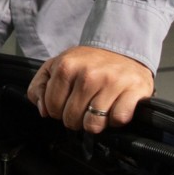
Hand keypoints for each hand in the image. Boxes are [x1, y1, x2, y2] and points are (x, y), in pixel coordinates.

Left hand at [25, 46, 153, 133]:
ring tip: (98, 108)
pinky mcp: (134, 90)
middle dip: (75, 118)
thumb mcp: (56, 66)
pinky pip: (118, 120)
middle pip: (71, 119)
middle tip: (83, 106)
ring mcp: (113, 82)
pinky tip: (114, 107)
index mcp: (66, 66)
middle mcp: (89, 74)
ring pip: (93, 125)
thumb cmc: (87, 63)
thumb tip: (43, 110)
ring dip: (95, 122)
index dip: (57, 110)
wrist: (123, 49)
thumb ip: (39, 87)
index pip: (51, 107)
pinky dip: (116, 120)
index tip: (66, 102)